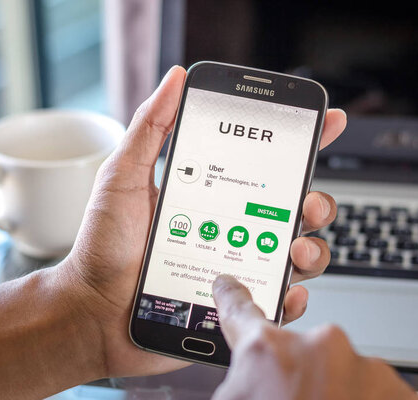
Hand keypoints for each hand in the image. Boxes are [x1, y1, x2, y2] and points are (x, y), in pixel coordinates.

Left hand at [57, 65, 346, 376]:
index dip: (299, 142)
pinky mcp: (234, 306)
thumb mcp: (123, 177)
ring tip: (294, 247)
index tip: (324, 122)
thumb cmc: (103, 247)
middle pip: (292, 210)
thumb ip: (149, 129)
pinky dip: (292, 296)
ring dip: (311, 248)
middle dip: (315, 202)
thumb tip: (174, 79)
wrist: (92, 312)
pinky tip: (286, 289)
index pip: (264, 165)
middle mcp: (230, 228)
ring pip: (296, 254)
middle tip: (306, 202)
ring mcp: (236, 266)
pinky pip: (277, 300)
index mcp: (212, 195)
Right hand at [211, 275, 417, 399]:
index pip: (239, 311)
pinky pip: (376, 392)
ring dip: (335, 395)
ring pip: (341, 372)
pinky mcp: (401, 392)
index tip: (228, 284)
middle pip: (299, 352)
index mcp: (266, 353)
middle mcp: (318, 347)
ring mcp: (365, 368)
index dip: (231, 296)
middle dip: (297, 378)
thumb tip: (242, 379)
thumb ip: (236, 385)